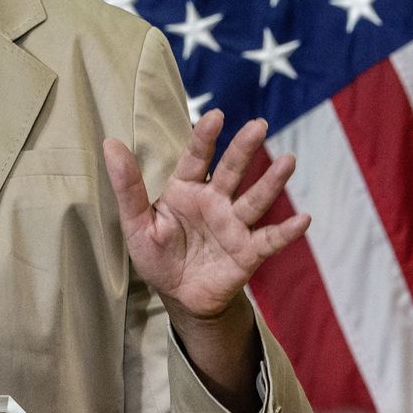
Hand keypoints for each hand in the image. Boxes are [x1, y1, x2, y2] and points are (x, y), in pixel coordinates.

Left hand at [104, 109, 310, 321]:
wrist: (179, 296)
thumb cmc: (157, 255)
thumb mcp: (135, 222)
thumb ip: (126, 186)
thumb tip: (110, 143)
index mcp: (186, 190)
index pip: (196, 158)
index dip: (205, 137)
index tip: (215, 115)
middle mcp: (215, 202)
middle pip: (232, 171)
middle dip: (244, 148)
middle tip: (259, 125)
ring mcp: (234, 225)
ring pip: (255, 199)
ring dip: (272, 182)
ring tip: (288, 161)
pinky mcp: (248, 251)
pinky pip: (270, 239)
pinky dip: (287, 231)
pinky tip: (303, 219)